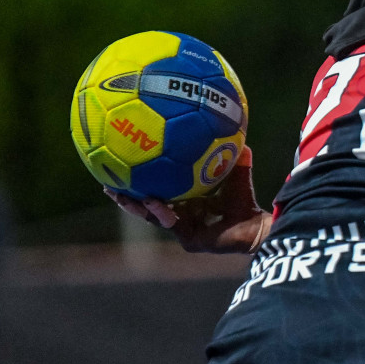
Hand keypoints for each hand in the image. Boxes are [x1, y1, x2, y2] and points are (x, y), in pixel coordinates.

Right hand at [105, 146, 270, 254]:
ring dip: (135, 206)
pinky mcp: (189, 241)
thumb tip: (231, 122)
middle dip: (127, 196)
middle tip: (107, 183)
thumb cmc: (247, 202)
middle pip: (147, 206)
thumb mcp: (235, 173)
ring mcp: (183, 231)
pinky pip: (171, 223)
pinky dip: (160, 211)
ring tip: (117, 194)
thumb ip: (232, 153)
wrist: (257, 227)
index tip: (123, 168)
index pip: (159, 192)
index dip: (141, 182)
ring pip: (153, 217)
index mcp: (188, 202)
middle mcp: (182, 217)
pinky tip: (149, 200)